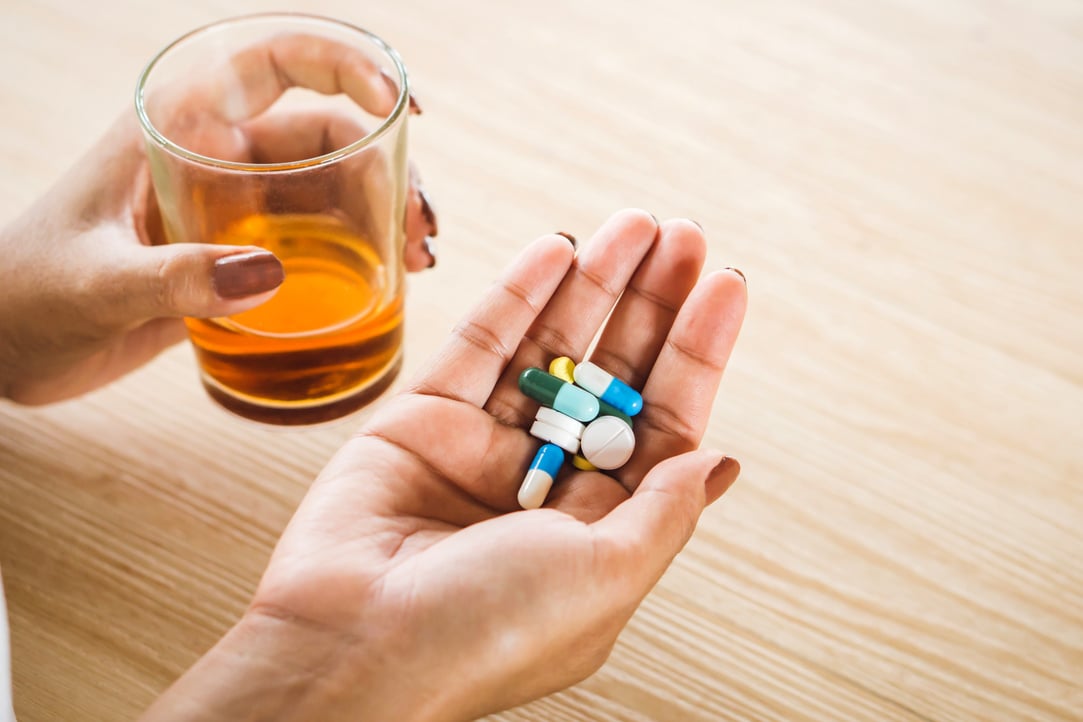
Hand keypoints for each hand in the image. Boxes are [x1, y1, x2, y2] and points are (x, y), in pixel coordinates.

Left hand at [0, 35, 436, 404]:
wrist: (2, 346)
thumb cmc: (25, 295)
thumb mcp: (96, 282)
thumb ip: (176, 276)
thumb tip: (271, 276)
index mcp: (174, 123)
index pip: (275, 63)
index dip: (347, 66)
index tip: (401, 107)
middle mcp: (213, 153)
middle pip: (327, 134)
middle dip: (388, 167)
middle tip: (422, 226)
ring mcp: (230, 205)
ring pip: (332, 187)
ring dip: (385, 212)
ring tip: (420, 259)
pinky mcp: (237, 254)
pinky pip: (316, 240)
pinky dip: (361, 254)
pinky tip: (391, 282)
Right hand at [141, 209, 747, 720]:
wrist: (355, 649)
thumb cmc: (489, 633)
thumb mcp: (607, 577)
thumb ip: (663, 510)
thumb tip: (717, 460)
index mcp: (599, 525)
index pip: (664, 420)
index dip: (698, 351)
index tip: (727, 284)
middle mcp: (545, 482)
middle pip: (612, 372)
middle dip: (651, 304)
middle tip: (684, 235)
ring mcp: (483, 446)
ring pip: (548, 348)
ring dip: (594, 283)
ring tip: (635, 225)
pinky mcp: (422, 419)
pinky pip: (479, 344)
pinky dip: (518, 294)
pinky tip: (557, 249)